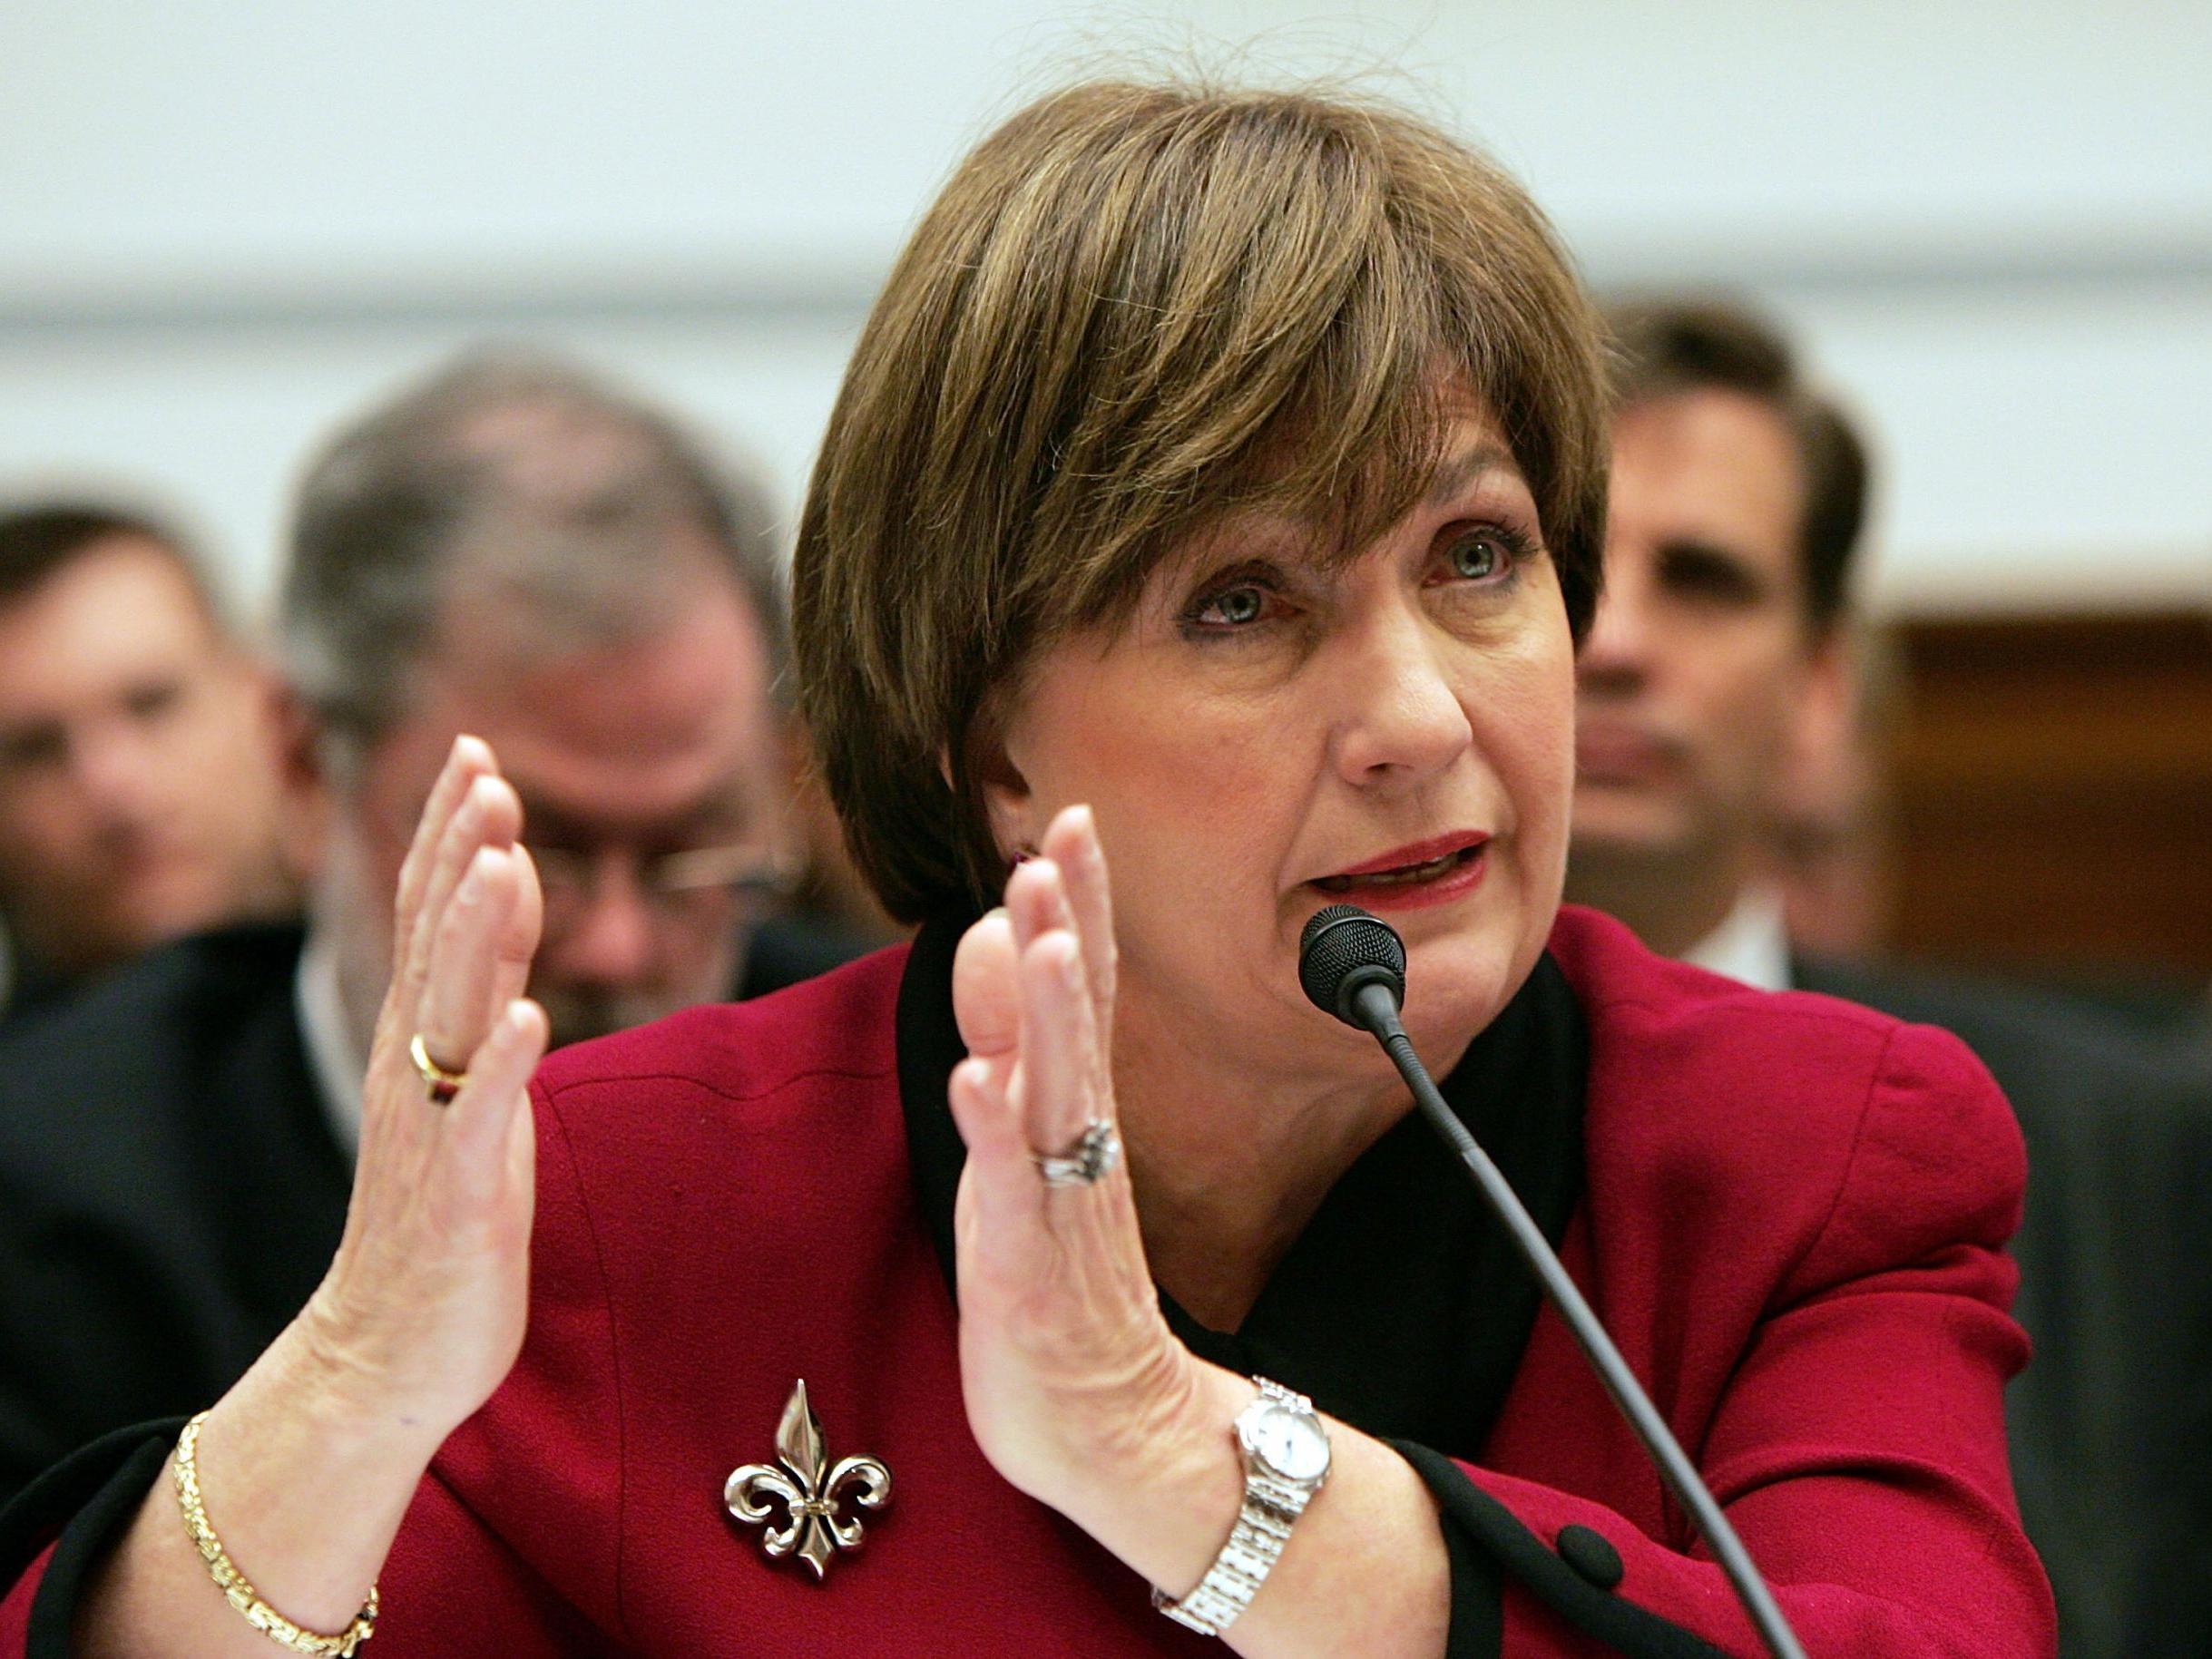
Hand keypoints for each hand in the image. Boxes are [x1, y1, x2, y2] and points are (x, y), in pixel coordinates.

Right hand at [299, 735, 548, 1440]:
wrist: (391, 1349)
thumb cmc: (448, 1212)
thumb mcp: (475, 1084)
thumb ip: (490, 991)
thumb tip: (513, 896)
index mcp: (424, 1042)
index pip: (438, 919)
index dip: (456, 838)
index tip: (478, 756)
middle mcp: (417, 1070)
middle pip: (438, 944)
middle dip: (461, 855)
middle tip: (483, 769)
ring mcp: (433, 1128)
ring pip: (452, 1013)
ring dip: (479, 936)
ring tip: (501, 861)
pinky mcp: (458, 1193)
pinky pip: (480, 1118)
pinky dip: (503, 1065)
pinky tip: (528, 1015)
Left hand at [946, 805, 1212, 1526]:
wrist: (1103, 1417)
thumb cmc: (1052, 1277)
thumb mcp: (1022, 1149)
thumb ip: (1014, 1052)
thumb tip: (998, 952)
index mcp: (1076, 1108)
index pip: (1082, 986)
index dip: (1078, 902)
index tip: (1069, 817)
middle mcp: (1079, 1137)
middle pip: (1077, 1013)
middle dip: (1068, 922)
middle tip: (1060, 839)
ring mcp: (1060, 1196)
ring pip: (1059, 1085)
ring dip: (1049, 1008)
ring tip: (1043, 933)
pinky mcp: (1031, 1261)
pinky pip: (1018, 1189)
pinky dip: (998, 1134)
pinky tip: (980, 1082)